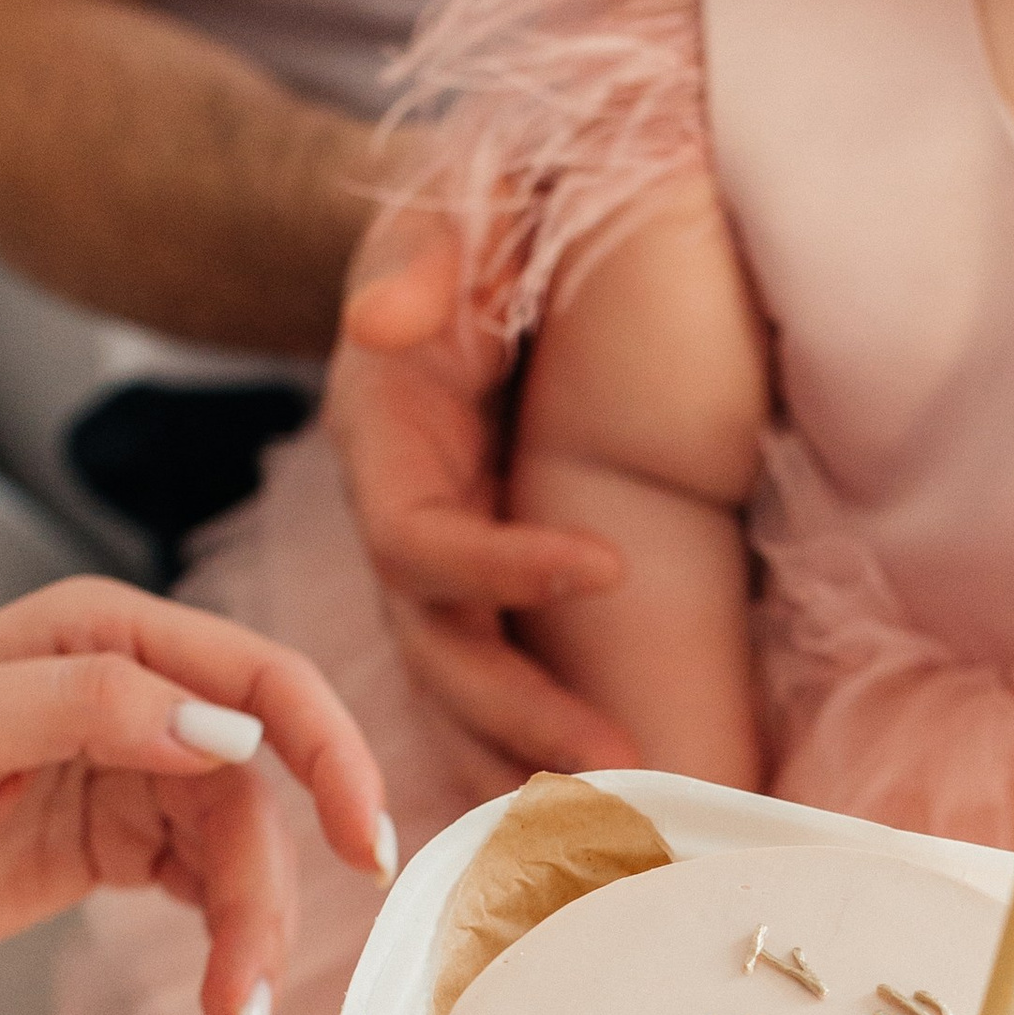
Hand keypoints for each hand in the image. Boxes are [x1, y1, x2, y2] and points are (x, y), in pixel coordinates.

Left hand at [0, 578, 392, 1014]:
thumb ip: (83, 708)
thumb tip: (221, 729)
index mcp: (103, 635)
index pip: (257, 680)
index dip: (328, 753)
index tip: (362, 845)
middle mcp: (134, 694)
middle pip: (261, 791)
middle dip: (270, 897)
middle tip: (248, 1000)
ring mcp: (135, 773)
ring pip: (244, 856)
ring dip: (250, 947)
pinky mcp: (124, 847)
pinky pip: (212, 897)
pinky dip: (227, 959)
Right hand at [327, 197, 635, 776]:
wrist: (492, 222)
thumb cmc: (484, 200)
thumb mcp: (460, 189)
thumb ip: (437, 241)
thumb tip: (386, 319)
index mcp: (383, 437)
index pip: (422, 536)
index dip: (501, 564)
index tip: (607, 566)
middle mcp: (402, 519)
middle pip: (441, 650)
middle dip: (523, 718)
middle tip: (621, 769)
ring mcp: (444, 565)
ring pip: (468, 694)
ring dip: (536, 765)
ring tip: (630, 825)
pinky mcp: (490, 588)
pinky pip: (505, 689)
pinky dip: (542, 758)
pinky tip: (616, 819)